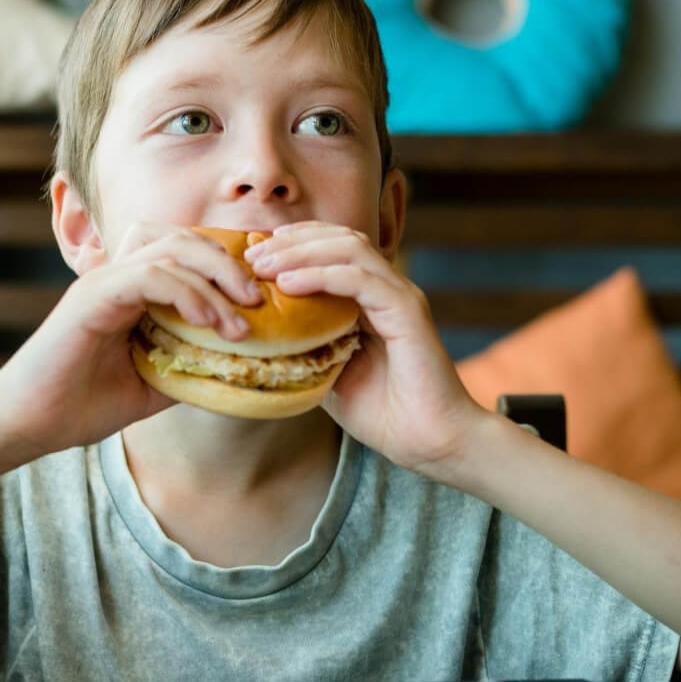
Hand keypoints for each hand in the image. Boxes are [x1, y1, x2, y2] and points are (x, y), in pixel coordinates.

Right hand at [0, 223, 262, 458]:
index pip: (184, 252)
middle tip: (258, 302)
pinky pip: (148, 275)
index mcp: (130, 289)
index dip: (225, 266)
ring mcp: (103, 282)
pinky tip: (207, 323)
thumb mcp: (153, 384)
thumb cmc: (81, 405)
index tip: (258, 300)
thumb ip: (188, 366)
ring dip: (214, 282)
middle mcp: (117, 275)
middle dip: (229, 265)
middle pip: (183, 240)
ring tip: (241, 321)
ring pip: (170, 250)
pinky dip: (185, 293)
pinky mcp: (91, 296)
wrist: (27, 424)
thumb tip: (241, 369)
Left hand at [246, 221, 485, 473]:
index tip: (253, 253)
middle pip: (339, 238)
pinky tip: (288, 284)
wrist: (429, 442)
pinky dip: (321, 275)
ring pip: (350, 248)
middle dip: (290, 241)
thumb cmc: (384, 414)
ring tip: (263, 265)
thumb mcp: (328, 374)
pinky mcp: (407, 311)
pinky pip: (360, 279)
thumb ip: (305, 348)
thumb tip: (261, 336)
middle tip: (251, 255)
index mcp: (372, 298)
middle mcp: (388, 288)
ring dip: (301, 252)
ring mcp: (400, 296)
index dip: (294, 243)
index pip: (334, 247)